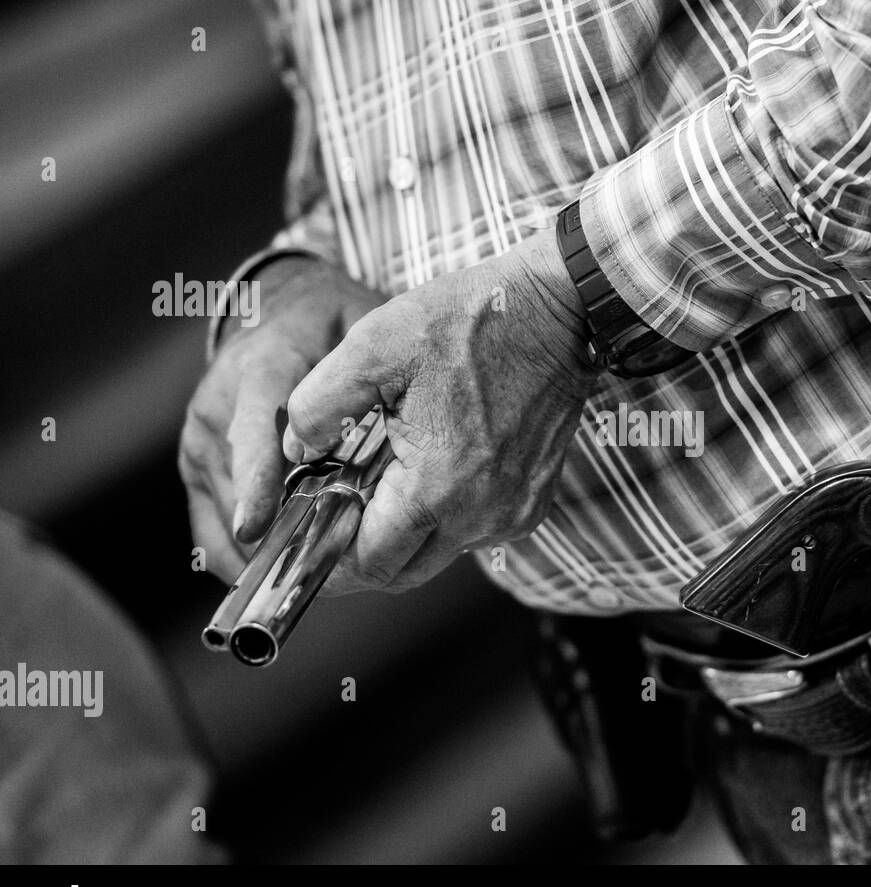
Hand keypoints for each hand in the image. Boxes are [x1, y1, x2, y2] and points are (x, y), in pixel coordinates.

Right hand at [179, 257, 384, 581]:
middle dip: (275, 536)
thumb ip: (370, 373)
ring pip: (224, 517)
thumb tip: (404, 423)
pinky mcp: (197, 466)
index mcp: (259, 370)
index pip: (251, 431)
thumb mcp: (359, 327)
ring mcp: (201, 441)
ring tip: (313, 579)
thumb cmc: (328, 321)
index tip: (256, 526)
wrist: (278, 306)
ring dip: (265, 552)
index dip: (255, 482)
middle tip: (322, 575)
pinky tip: (282, 574)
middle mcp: (217, 408)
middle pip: (235, 489)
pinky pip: (210, 529)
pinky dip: (245, 557)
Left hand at [282, 231, 598, 593]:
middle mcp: (481, 514)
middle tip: (333, 519)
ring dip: (404, 535)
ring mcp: (512, 512)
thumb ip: (317, 405)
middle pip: (402, 573)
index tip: (306, 543)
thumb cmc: (471, 322)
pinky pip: (475, 532)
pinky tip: (428, 472)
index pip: (369, 565)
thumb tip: (297, 449)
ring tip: (380, 483)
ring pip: (439, 554)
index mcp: (436, 488)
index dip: (328, 562)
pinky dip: (444, 517)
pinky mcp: (531, 502)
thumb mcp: (372, 347)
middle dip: (361, 557)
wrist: (557, 312)